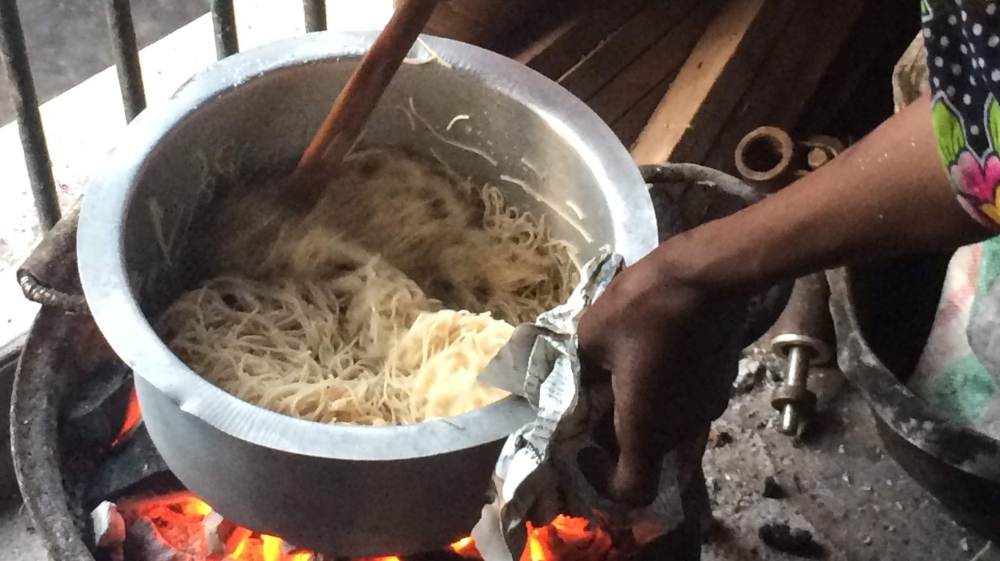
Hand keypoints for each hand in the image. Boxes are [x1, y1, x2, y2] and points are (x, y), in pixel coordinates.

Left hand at [577, 239, 747, 506]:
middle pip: (651, 462)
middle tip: (596, 409)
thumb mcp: (590, 336)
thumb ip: (577, 370)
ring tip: (620, 382)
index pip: (633, 491)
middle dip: (619, 445)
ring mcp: (708, 407)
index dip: (603, 480)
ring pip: (670, 434)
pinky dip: (666, 401)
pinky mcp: (720, 383)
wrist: (708, 272)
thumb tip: (575, 382)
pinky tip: (651, 363)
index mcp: (648, 428)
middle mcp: (683, 429)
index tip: (586, 447)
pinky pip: (687, 408)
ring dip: (644, 421)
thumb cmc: (643, 307)